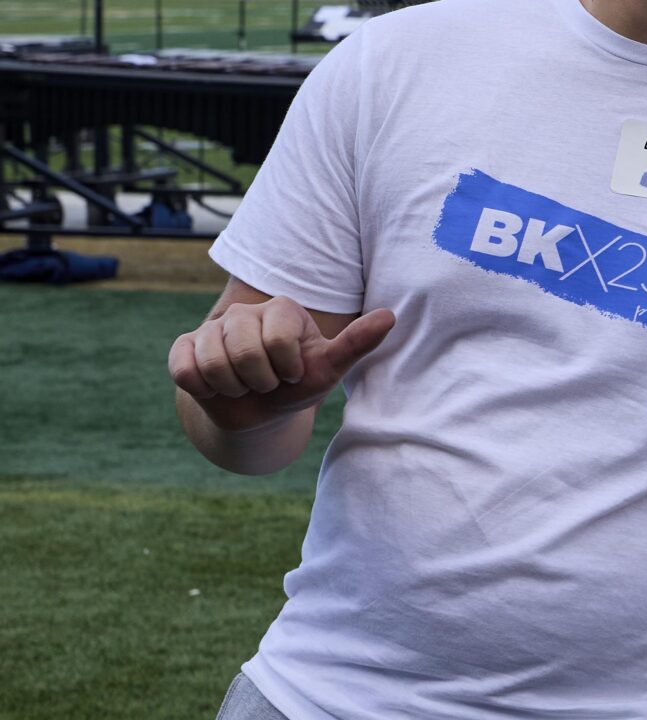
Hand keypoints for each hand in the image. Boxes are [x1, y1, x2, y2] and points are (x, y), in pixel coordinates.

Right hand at [168, 297, 394, 425]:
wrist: (259, 410)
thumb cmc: (299, 383)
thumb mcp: (330, 367)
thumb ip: (358, 342)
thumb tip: (391, 316)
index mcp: (282, 308)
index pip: (277, 341)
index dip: (286, 368)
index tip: (292, 371)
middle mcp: (244, 312)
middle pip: (243, 353)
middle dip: (260, 382)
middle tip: (267, 381)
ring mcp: (211, 328)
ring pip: (214, 364)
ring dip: (234, 388)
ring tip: (245, 384)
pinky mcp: (183, 348)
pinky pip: (185, 372)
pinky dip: (204, 389)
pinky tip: (216, 386)